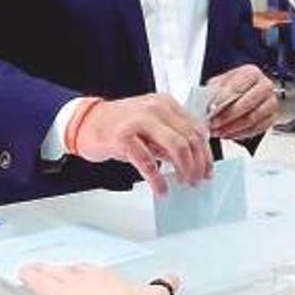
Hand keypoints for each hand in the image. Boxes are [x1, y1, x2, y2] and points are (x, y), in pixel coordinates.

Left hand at [19, 264, 178, 294]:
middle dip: (45, 269)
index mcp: (98, 276)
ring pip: (40, 283)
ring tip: (24, 273)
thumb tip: (173, 279)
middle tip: (32, 265)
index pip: (84, 268)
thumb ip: (161, 287)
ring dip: (32, 278)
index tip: (74, 270)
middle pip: (55, 272)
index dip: (77, 270)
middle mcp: (74, 284)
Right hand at [74, 93, 211, 195]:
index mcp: (166, 104)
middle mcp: (155, 109)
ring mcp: (139, 121)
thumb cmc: (120, 126)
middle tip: (197, 180)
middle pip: (189, 138)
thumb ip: (171, 139)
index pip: (196, 128)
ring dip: (184, 169)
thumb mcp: (151, 127)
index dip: (206, 152)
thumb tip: (194, 160)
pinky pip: (147, 162)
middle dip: (198, 163)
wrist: (87, 122)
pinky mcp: (123, 137)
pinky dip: (157, 179)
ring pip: (176, 146)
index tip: (208, 169)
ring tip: (184, 183)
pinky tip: (161, 189)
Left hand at [206, 64, 276, 139]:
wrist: (251, 92)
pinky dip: (239, 134)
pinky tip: (227, 133)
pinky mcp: (271, 117)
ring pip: (252, 119)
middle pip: (247, 104)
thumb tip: (206, 103)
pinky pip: (256, 129)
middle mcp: (265, 86)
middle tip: (213, 123)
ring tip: (218, 131)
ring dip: (232, 127)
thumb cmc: (236, 86)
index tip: (211, 109)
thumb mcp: (222, 82)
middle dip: (227, 116)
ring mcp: (270, 102)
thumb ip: (214, 90)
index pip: (237, 87)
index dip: (222, 100)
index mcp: (252, 73)